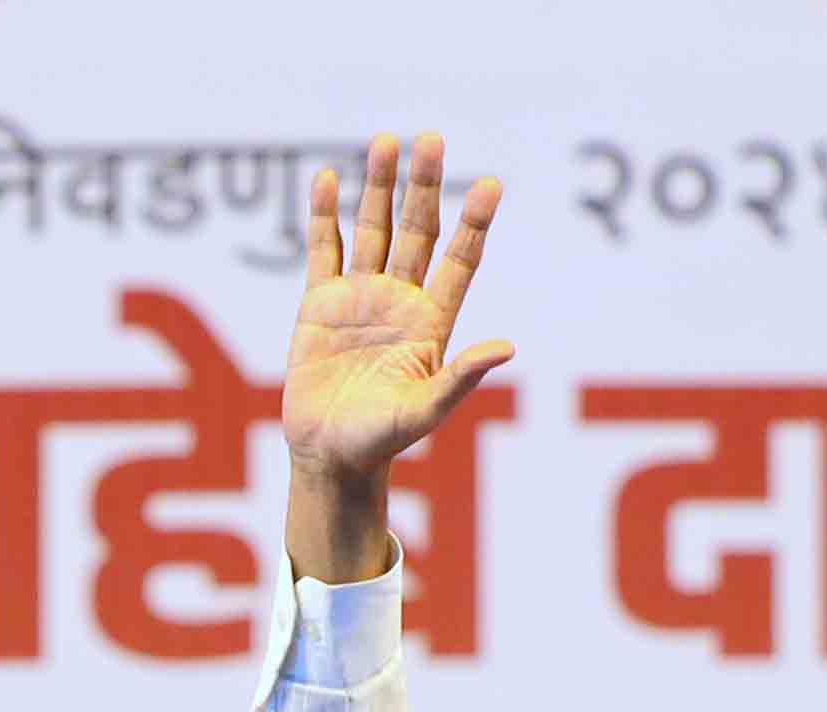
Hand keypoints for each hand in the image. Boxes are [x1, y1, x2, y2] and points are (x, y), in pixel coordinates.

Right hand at [277, 133, 511, 579]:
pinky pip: (324, 250)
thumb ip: (461, 378)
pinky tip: (330, 178)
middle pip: (417, 231)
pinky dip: (325, 215)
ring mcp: (360, 297)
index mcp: (431, 321)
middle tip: (432, 140)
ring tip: (386, 141)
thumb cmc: (380, 441)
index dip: (474, 223)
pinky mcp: (320, 304)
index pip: (460, 260)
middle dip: (424, 186)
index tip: (490, 184)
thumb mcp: (425, 411)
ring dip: (379, 186)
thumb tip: (507, 348)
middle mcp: (400, 300)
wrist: (329, 456)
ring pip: (373, 229)